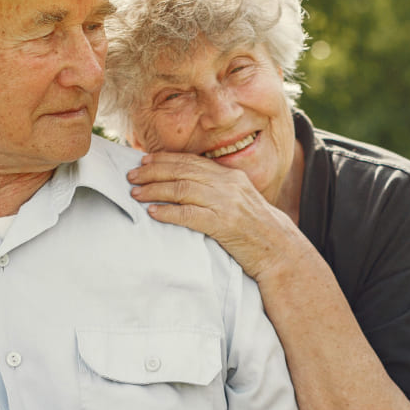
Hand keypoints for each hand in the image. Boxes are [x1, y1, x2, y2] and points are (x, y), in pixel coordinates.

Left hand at [126, 153, 302, 280]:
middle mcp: (228, 185)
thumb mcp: (239, 201)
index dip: (164, 160)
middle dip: (153, 172)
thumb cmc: (255, 229)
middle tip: (131, 176)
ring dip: (154, 190)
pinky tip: (153, 212)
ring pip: (182, 189)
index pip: (191, 161)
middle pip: (182, 172)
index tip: (144, 161)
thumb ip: (217, 190)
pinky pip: (189, 215)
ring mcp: (226, 204)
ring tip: (136, 194)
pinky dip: (168, 212)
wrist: (278, 249)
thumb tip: (186, 186)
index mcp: (230, 176)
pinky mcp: (223, 224)